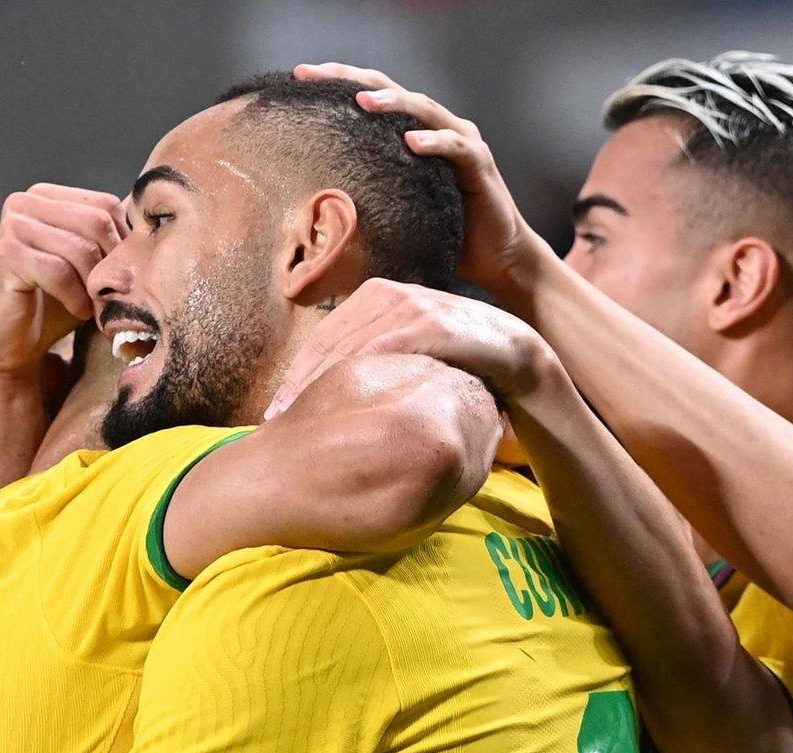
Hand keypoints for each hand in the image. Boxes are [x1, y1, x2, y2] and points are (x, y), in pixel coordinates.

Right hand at [0, 184, 126, 375]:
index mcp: (47, 196)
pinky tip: (79, 311)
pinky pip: (58, 271)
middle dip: (112, 264)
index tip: (126, 277)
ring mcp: (13, 225)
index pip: (107, 205)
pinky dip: (76, 297)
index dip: (125, 243)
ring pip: (81, 248)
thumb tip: (157, 217)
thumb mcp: (91, 265)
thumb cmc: (54, 302)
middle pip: (97, 222)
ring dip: (95, 285)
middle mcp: (26, 202)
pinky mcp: (5, 255)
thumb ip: (113, 239)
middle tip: (115, 295)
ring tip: (97, 306)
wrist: (12, 341)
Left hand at [271, 279, 562, 417]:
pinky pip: (391, 346)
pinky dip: (364, 370)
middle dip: (300, 380)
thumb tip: (323, 395)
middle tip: (275, 418)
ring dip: (322, 380)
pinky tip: (345, 397)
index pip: (325, 335)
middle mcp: (392, 293)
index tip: (275, 409)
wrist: (517, 357)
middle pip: (331, 339)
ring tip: (299, 415)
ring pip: (354, 343)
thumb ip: (372, 359)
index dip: (296, 373)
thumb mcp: (406, 356)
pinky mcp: (439, 322)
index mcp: (376, 296)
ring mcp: (416, 305)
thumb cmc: (454, 361)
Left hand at [294, 63, 548, 298]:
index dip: (338, 81)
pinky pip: (456, 148)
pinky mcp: (480, 164)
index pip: (372, 95)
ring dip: (394, 103)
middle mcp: (437, 128)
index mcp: (413, 132)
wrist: (494, 258)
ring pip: (425, 110)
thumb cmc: (441, 235)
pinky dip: (434, 143)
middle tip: (315, 74)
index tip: (299, 76)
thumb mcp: (393, 209)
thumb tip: (310, 206)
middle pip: (393, 90)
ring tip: (362, 102)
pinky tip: (411, 142)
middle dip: (352, 79)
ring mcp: (461, 141)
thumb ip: (365, 194)